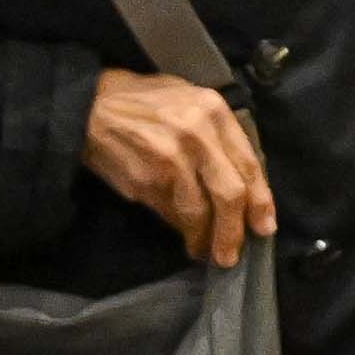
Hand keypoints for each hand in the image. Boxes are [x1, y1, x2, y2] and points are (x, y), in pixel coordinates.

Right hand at [83, 68, 274, 266]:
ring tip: (205, 250)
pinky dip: (180, 229)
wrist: (91, 106)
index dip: (260, 202)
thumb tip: (244, 184)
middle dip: (234, 232)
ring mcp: (170, 159)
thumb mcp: (190, 101)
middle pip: (230, 194)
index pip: (249, 165)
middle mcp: (197, 134)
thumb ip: (218, 136)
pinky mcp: (146, 180)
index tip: (264, 227)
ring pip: (199, 212)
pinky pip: (172, 214)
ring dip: (204, 238)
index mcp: (213, 110)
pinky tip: (183, 233)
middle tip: (232, 254)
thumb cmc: (145, 103)